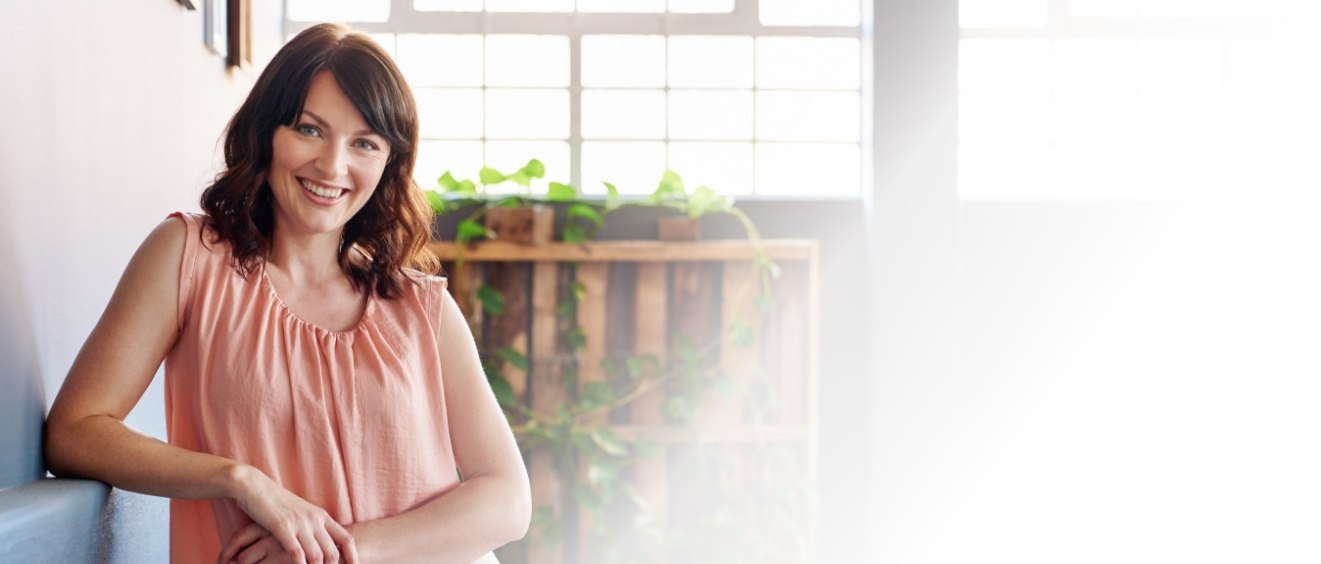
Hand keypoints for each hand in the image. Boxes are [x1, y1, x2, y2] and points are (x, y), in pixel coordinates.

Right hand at [228, 466, 357, 563]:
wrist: (254, 486)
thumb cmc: (275, 502)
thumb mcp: (300, 512)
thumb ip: (311, 525)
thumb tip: (320, 541)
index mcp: (321, 516)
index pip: (346, 538)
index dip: (353, 556)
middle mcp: (314, 520)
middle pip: (333, 552)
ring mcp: (300, 523)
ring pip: (317, 556)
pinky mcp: (282, 527)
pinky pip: (297, 553)